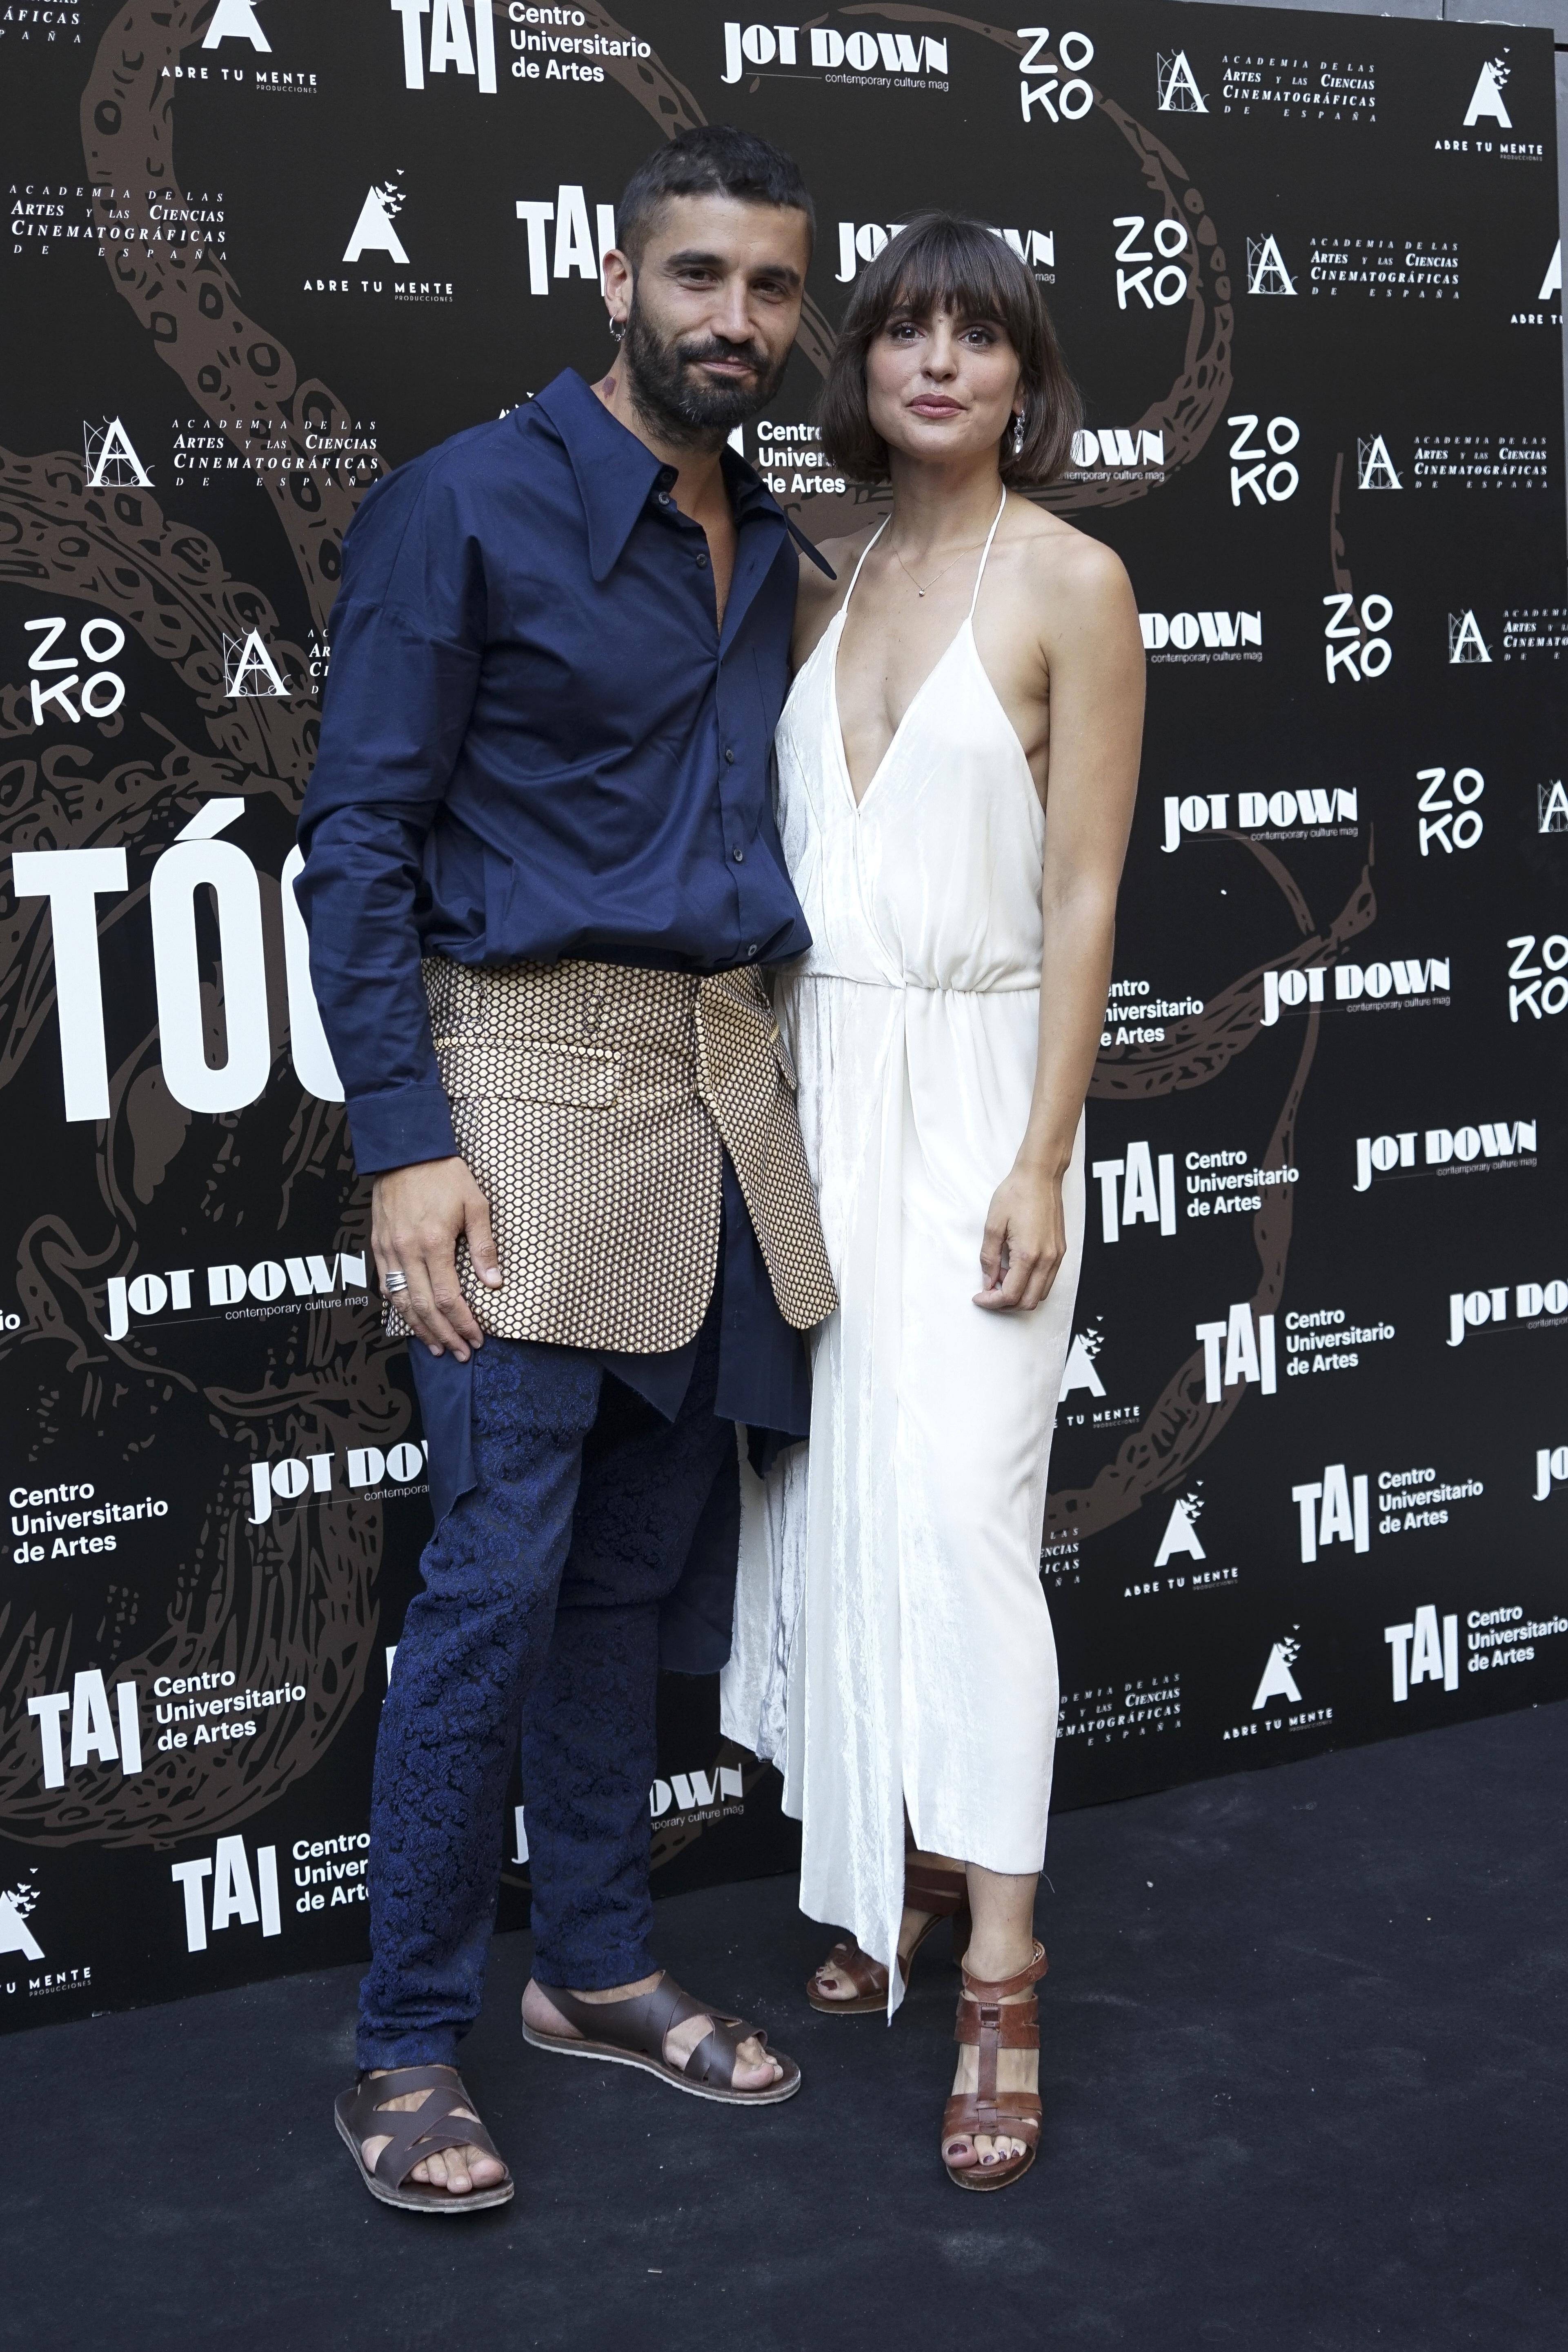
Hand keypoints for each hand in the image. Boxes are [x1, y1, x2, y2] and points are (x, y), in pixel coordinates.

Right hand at [371, 1156, 501, 1359]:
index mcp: (434, 1242)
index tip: (477, 1338)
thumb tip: (494, 1283)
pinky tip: (412, 1320)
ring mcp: (389, 1250)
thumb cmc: (444, 1174)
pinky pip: (386, 1286)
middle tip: (461, 1353)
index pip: (449, 1298)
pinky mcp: (378, 1245)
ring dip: (420, 1329)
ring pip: (401, 1302)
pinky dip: (399, 1308)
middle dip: (444, 1336)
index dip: (463, 1324)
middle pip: (424, 1308)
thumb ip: (484, 1245)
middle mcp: (407, 1251)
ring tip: (438, 1348)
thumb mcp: (475, 1203)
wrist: (405, 1151)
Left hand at [975, 1163, 1065, 1312]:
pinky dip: (1031, 1284)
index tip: (980, 1297)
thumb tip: (988, 1281)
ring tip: (1001, 1280)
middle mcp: (1047, 1259)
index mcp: (1028, 1254)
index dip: (992, 1302)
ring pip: (1041, 1294)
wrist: (1040, 1176)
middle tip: (988, 1294)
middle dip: (1006, 1304)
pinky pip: (1047, 1280)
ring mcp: (1056, 1256)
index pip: (1011, 1295)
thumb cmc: (1017, 1194)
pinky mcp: (1060, 1251)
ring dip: (1019, 1295)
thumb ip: (988, 1258)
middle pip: (1028, 1302)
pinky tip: (1015, 1271)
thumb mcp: (993, 1225)